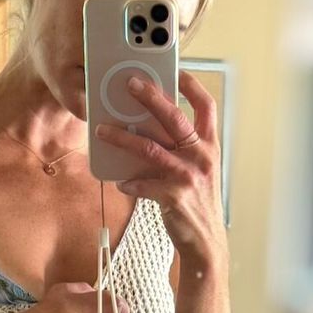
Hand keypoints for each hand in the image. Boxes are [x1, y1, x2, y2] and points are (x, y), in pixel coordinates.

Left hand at [94, 71, 227, 278]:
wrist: (206, 243)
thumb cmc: (197, 204)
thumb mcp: (199, 171)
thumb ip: (182, 149)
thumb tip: (148, 129)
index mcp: (210, 146)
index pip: (206, 105)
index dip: (191, 85)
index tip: (175, 69)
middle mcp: (202, 157)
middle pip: (174, 118)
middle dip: (151, 97)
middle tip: (130, 83)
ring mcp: (189, 176)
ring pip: (151, 149)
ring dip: (123, 138)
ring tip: (102, 131)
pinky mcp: (174, 197)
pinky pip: (144, 184)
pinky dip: (129, 182)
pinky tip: (119, 182)